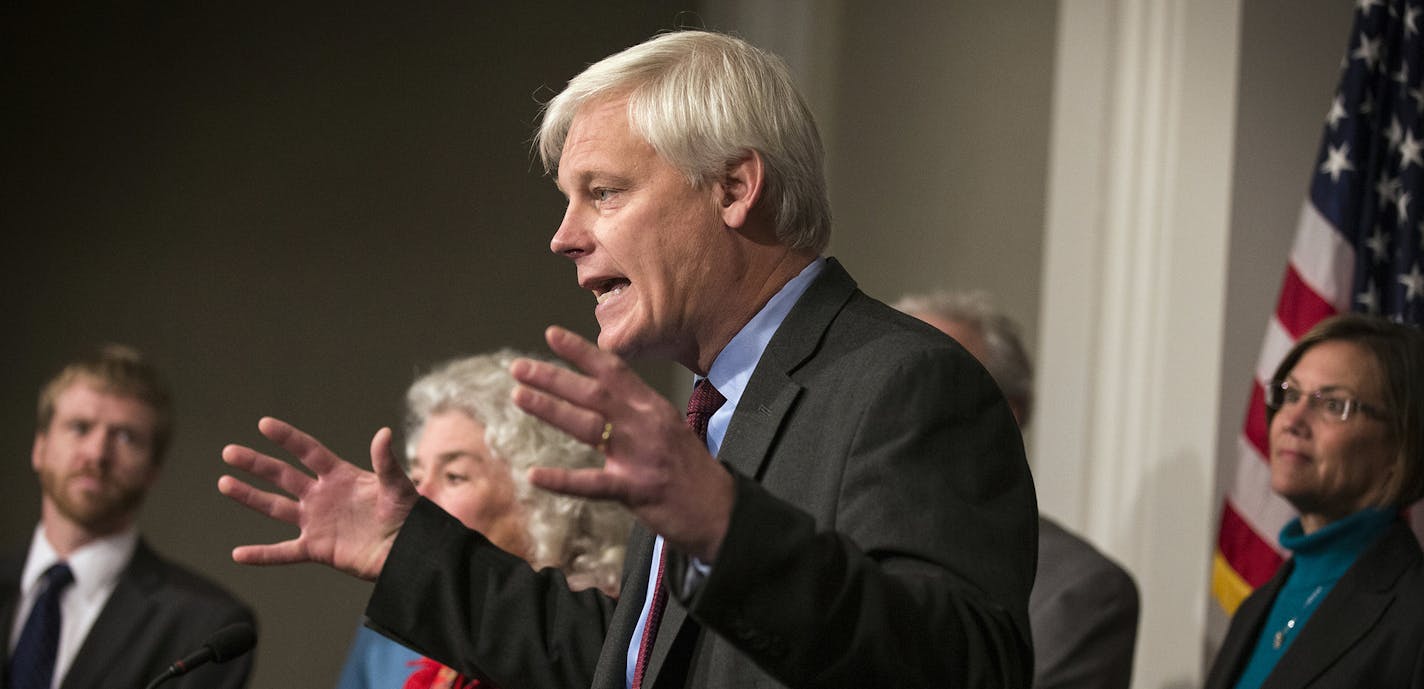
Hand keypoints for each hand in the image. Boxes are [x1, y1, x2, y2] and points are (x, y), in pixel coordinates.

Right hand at [217, 417, 418, 580]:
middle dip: (256, 464)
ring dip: (250, 497)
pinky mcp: (317, 549)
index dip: (288, 438)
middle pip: (283, 476)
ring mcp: (317, 522)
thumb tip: (384, 432)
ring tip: (224, 483)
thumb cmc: (409, 515)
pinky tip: (238, 554)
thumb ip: (386, 462)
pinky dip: (262, 555)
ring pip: (276, 508)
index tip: (264, 424)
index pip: (308, 452)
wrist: (410, 551)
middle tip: (229, 452)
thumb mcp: (398, 487)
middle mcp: (323, 496)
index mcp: (341, 476)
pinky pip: (284, 552)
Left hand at [510, 326, 734, 561]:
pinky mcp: (636, 489)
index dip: (581, 351)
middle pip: (593, 392)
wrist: (722, 512)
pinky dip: (562, 480)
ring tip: (518, 396)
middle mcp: (646, 424)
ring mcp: (640, 456)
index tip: (550, 334)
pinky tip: (534, 475)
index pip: (613, 370)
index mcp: (653, 408)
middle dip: (553, 377)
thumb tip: (603, 399)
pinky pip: (592, 483)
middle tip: (518, 367)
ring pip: (588, 426)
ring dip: (551, 409)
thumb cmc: (693, 473)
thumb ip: (637, 415)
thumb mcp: (670, 430)